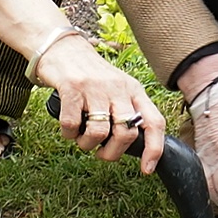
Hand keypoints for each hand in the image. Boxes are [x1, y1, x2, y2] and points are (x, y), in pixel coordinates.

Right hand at [35, 37, 165, 171]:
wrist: (63, 48)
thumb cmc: (92, 76)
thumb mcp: (118, 89)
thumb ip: (127, 112)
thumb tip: (134, 146)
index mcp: (135, 91)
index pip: (154, 122)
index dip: (154, 149)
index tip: (146, 169)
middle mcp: (119, 89)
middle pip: (126, 133)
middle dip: (113, 153)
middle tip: (101, 153)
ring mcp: (95, 88)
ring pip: (99, 132)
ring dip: (87, 145)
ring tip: (82, 139)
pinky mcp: (72, 88)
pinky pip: (72, 124)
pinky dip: (69, 134)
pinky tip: (68, 129)